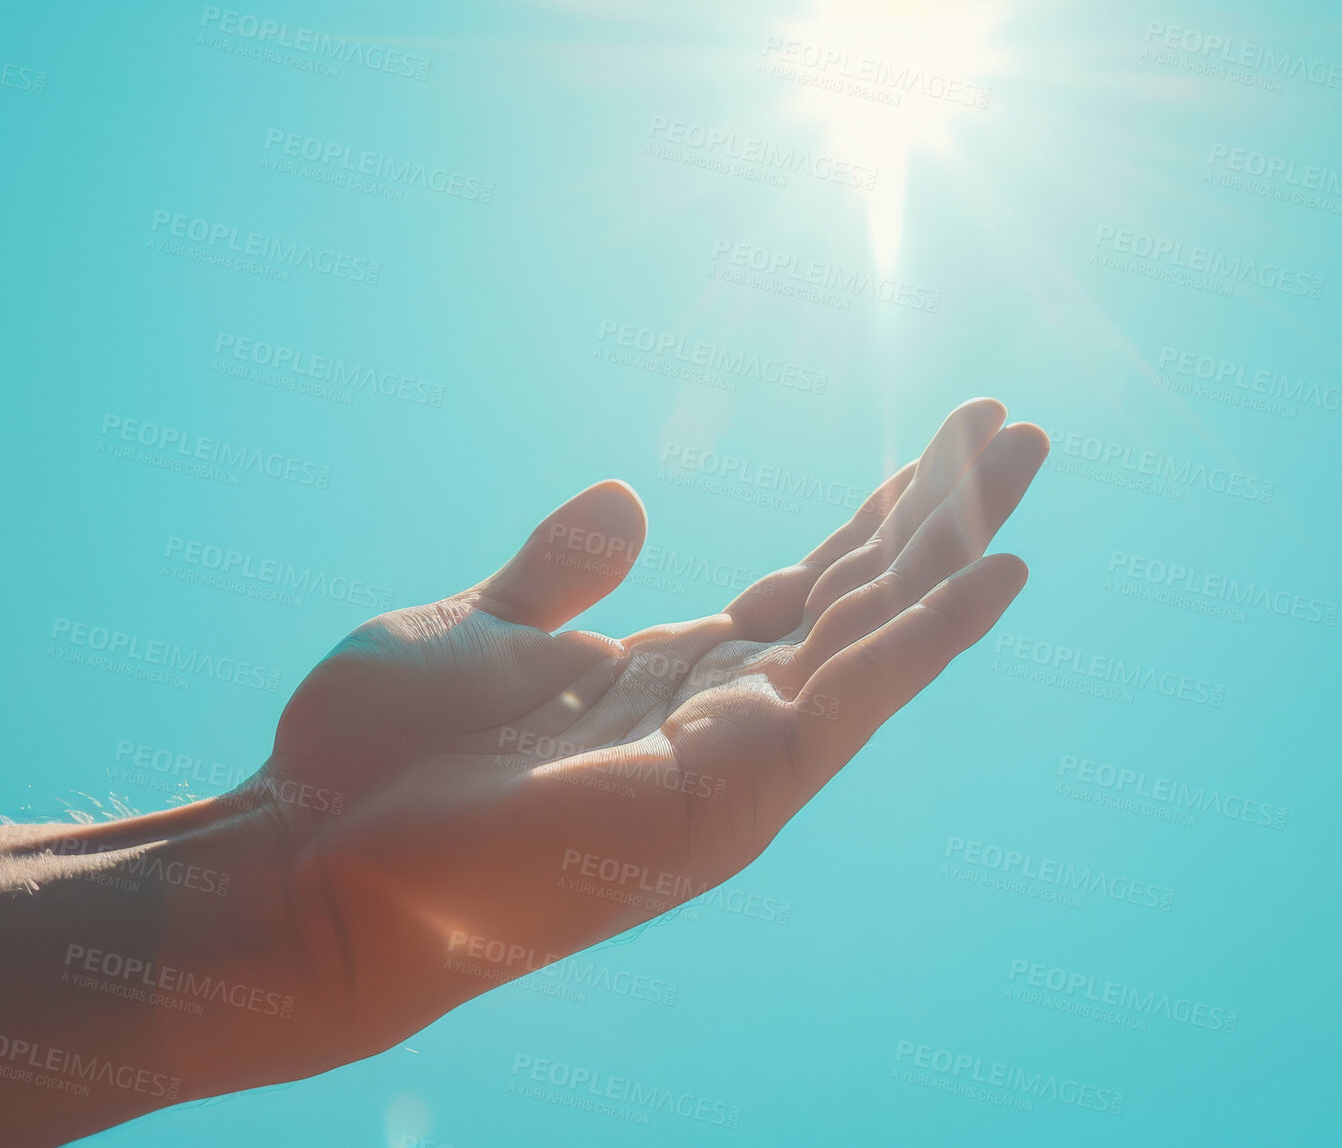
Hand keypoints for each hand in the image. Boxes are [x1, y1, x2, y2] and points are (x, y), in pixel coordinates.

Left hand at [250, 399, 1047, 1064]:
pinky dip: (931, 636)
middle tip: (1017, 423)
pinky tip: (999, 571)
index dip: (876, 521)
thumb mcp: (478, 630)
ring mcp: (735, 764)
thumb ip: (560, 571)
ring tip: (1031, 449)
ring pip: (878, 636)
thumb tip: (632, 498)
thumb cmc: (377, 763)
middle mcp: (723, 722)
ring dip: (959, 542)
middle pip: (863, 603)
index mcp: (672, 681)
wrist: (310, 865)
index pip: (808, 592)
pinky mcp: (730, 793)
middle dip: (942, 512)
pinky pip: (854, 699)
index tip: (936, 451)